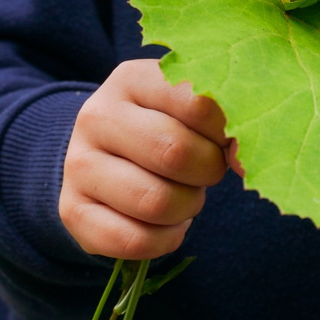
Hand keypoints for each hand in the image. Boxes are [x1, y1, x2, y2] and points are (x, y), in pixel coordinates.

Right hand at [58, 58, 238, 259]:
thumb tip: (248, 161)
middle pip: (175, 153)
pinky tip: (167, 225)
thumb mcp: (191, 111)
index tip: (226, 137)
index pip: (197, 102)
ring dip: (187, 208)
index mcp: (132, 79)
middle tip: (206, 171)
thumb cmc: (165, 128)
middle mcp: (97, 116)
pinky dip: (165, 240)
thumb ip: (227, 123)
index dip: (227, 130)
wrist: (104, 158)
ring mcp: (78, 165)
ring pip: (155, 202)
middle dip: (207, 171)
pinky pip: (133, 241)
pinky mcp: (72, 212)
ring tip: (184, 195)